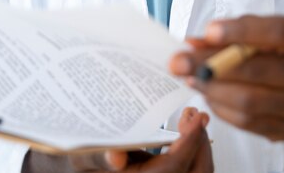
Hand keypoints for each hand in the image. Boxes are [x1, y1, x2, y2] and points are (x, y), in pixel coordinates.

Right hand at [22, 107, 212, 171]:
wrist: (83, 164)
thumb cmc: (83, 159)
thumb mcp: (84, 154)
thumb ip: (99, 155)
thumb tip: (116, 156)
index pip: (173, 168)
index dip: (188, 142)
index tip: (195, 117)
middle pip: (196, 171)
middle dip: (199, 142)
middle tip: (195, 116)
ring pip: (197, 172)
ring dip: (200, 146)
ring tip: (193, 121)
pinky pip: (191, 170)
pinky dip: (194, 152)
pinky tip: (186, 134)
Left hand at [170, 15, 283, 144]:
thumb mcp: (273, 30)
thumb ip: (237, 30)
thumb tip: (195, 42)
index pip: (277, 33)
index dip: (241, 31)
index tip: (209, 31)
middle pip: (258, 71)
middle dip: (211, 65)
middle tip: (179, 60)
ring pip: (249, 101)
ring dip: (212, 88)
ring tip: (189, 76)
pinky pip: (248, 123)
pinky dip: (221, 107)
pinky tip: (208, 93)